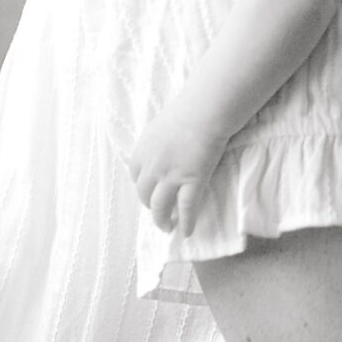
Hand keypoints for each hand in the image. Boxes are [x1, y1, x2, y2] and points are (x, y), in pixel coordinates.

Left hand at [129, 111, 225, 236]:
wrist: (205, 109)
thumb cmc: (188, 110)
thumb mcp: (160, 127)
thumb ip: (156, 145)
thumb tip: (162, 153)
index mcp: (141, 152)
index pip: (135, 177)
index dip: (143, 188)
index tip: (150, 193)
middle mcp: (151, 168)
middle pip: (145, 195)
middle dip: (151, 206)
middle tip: (160, 212)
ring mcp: (171, 176)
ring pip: (160, 207)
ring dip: (162, 220)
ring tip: (167, 227)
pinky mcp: (192, 181)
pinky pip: (187, 208)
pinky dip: (187, 222)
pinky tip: (187, 231)